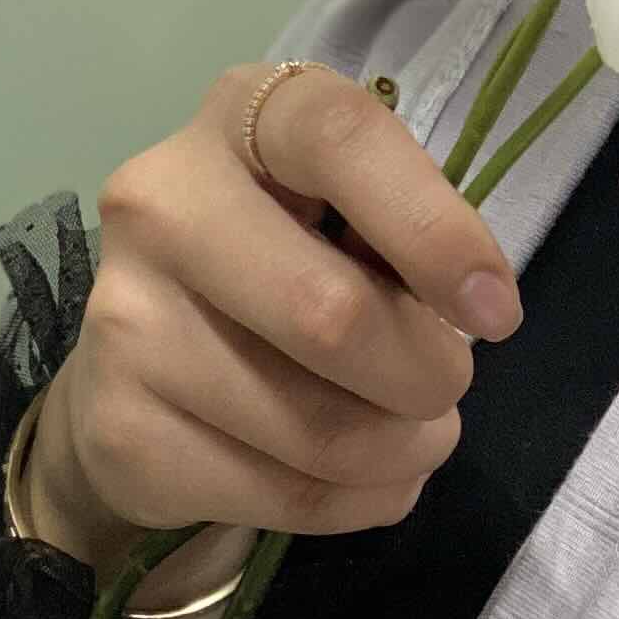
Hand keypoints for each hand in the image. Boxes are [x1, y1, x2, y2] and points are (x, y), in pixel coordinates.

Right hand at [26, 63, 522, 595]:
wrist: (141, 363)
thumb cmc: (287, 259)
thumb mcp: (347, 212)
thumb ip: (405, 237)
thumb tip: (472, 316)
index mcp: (239, 117)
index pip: (343, 138)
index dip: (436, 229)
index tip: (498, 311)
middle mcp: (160, 202)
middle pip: (331, 314)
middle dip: (427, 371)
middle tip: (448, 384)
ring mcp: (124, 320)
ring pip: (317, 429)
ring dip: (405, 449)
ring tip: (413, 434)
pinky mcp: (121, 430)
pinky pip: (285, 496)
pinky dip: (360, 501)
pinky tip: (364, 478)